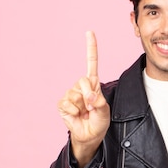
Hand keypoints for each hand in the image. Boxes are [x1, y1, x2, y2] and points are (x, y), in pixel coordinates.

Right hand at [58, 31, 109, 167]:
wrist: (90, 135)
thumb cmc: (99, 121)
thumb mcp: (104, 111)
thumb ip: (99, 102)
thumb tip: (88, 97)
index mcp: (93, 83)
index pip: (91, 62)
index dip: (91, 48)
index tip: (89, 32)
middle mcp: (81, 86)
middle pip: (84, 80)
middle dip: (89, 95)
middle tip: (92, 108)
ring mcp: (71, 94)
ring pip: (76, 93)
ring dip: (82, 106)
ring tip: (84, 113)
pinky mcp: (62, 103)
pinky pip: (67, 103)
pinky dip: (74, 111)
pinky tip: (76, 115)